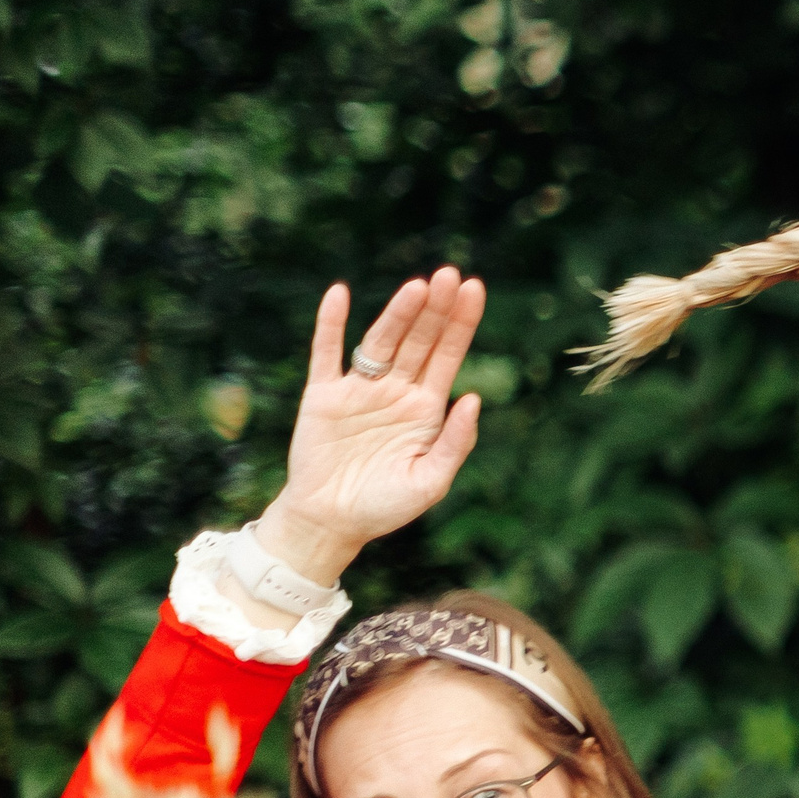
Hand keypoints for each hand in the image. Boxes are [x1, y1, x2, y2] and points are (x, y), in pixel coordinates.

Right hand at [254, 269, 487, 585]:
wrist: (330, 522)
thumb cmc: (385, 507)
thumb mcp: (430, 481)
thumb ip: (455, 442)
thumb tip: (474, 398)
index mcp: (427, 409)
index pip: (448, 355)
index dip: (461, 323)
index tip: (475, 289)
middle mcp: (396, 391)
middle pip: (420, 340)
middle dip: (436, 309)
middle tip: (450, 274)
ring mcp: (359, 390)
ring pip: (381, 342)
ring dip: (398, 313)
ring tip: (417, 286)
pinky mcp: (324, 395)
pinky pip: (326, 353)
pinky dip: (331, 324)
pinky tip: (339, 294)